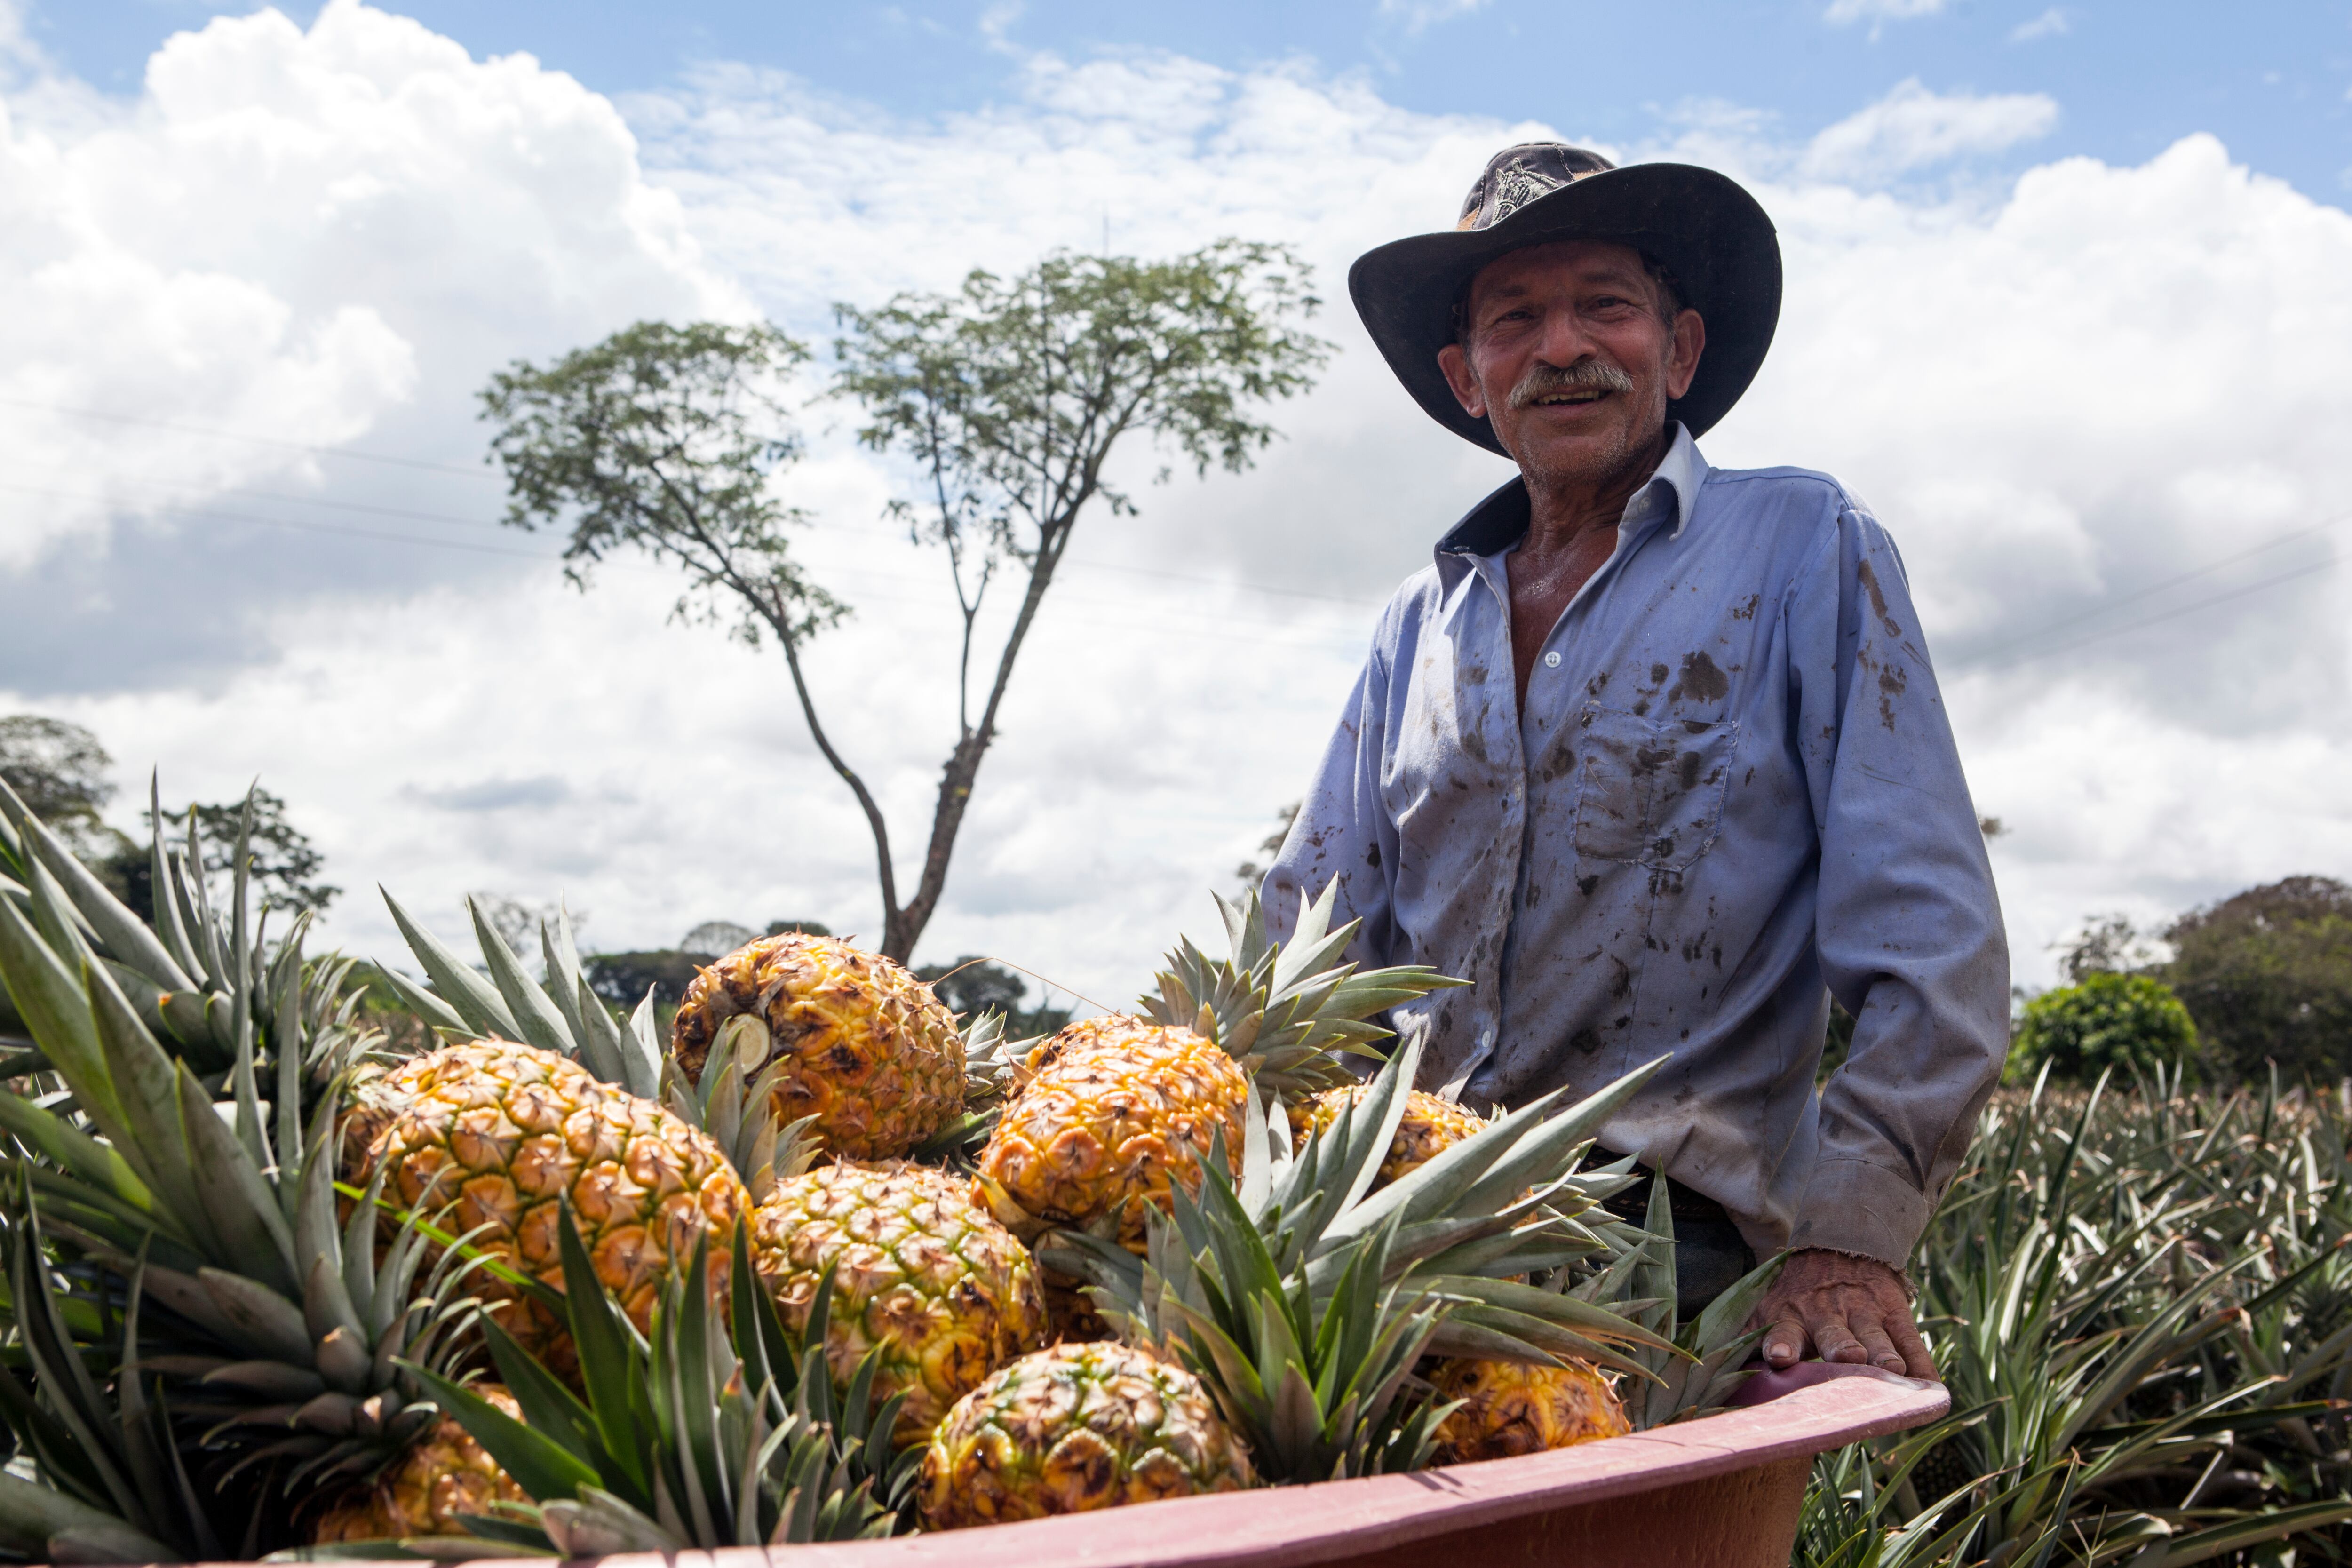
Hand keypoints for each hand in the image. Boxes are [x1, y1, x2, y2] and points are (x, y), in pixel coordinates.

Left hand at [1750, 1248, 1935, 1379]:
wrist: (1840, 1245)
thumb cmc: (1794, 1294)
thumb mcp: (1765, 1305)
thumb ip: (1742, 1335)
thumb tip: (1698, 1366)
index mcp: (1791, 1317)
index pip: (1784, 1333)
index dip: (1782, 1345)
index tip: (1781, 1357)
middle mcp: (1829, 1317)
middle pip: (1836, 1337)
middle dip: (1840, 1348)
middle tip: (1846, 1358)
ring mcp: (1866, 1315)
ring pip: (1876, 1339)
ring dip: (1883, 1355)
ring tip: (1889, 1368)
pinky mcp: (1896, 1313)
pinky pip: (1912, 1342)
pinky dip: (1923, 1366)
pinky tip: (1931, 1388)